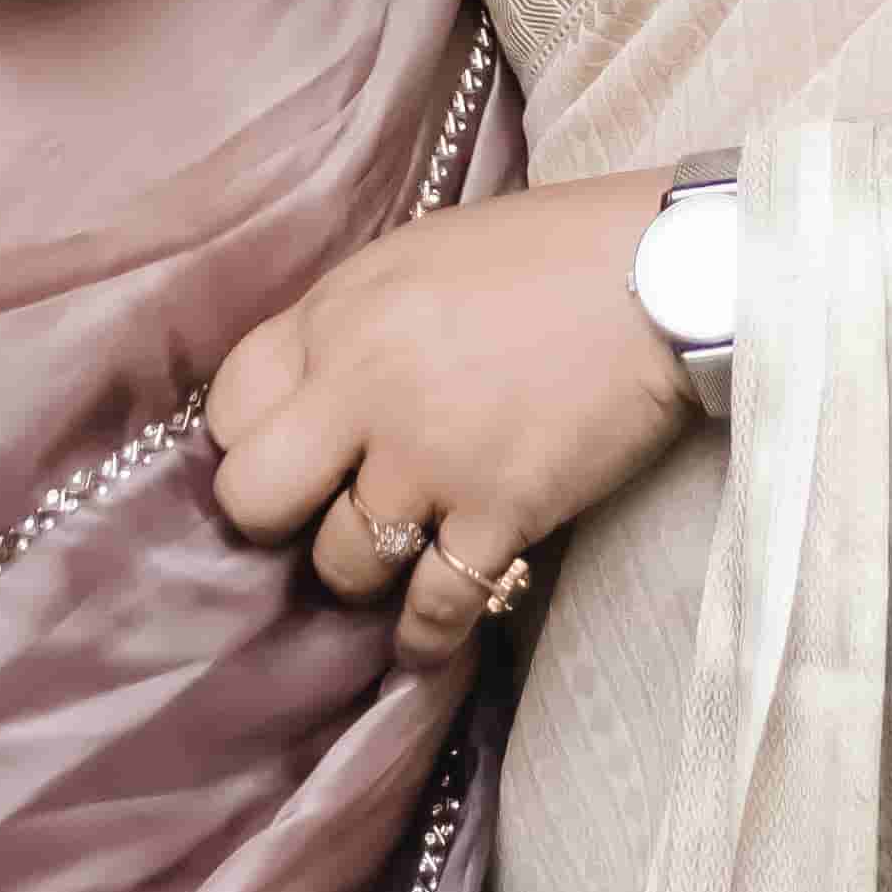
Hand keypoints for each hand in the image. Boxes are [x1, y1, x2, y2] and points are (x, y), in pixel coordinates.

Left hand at [207, 180, 690, 670]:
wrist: (665, 276)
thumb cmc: (545, 254)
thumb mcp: (415, 258)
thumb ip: (347, 328)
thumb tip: (306, 399)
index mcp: (337, 315)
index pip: (227, 408)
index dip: (250, 441)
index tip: (287, 454)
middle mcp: (364, 390)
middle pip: (253, 500)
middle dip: (277, 520)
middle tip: (316, 517)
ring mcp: (429, 460)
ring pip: (342, 566)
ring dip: (365, 572)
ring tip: (397, 557)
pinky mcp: (500, 514)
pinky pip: (433, 608)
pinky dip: (424, 635)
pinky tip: (424, 636)